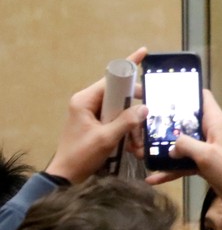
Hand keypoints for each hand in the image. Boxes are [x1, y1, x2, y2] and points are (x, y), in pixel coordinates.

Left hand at [46, 48, 148, 183]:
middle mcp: (88, 102)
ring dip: (132, 124)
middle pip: (120, 93)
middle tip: (147, 118)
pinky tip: (132, 146)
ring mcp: (92, 113)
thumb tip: (145, 108)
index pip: (111, 78)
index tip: (143, 53)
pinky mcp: (97, 123)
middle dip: (135, 107)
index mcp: (85, 100)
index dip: (128, 66)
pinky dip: (127, 131)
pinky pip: (118, 119)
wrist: (67, 176)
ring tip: (137, 143)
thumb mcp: (106, 139)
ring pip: (121, 109)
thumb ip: (126, 122)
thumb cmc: (81, 156)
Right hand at [146, 90, 221, 203]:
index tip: (164, 92)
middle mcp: (211, 131)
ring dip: (165, 148)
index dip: (186, 92)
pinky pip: (184, 162)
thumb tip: (170, 146)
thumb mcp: (205, 154)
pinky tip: (153, 178)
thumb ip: (185, 145)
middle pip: (187, 120)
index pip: (202, 97)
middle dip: (167, 122)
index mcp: (215, 121)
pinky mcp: (203, 163)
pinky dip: (171, 169)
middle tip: (144, 122)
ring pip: (182, 142)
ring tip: (142, 150)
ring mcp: (207, 147)